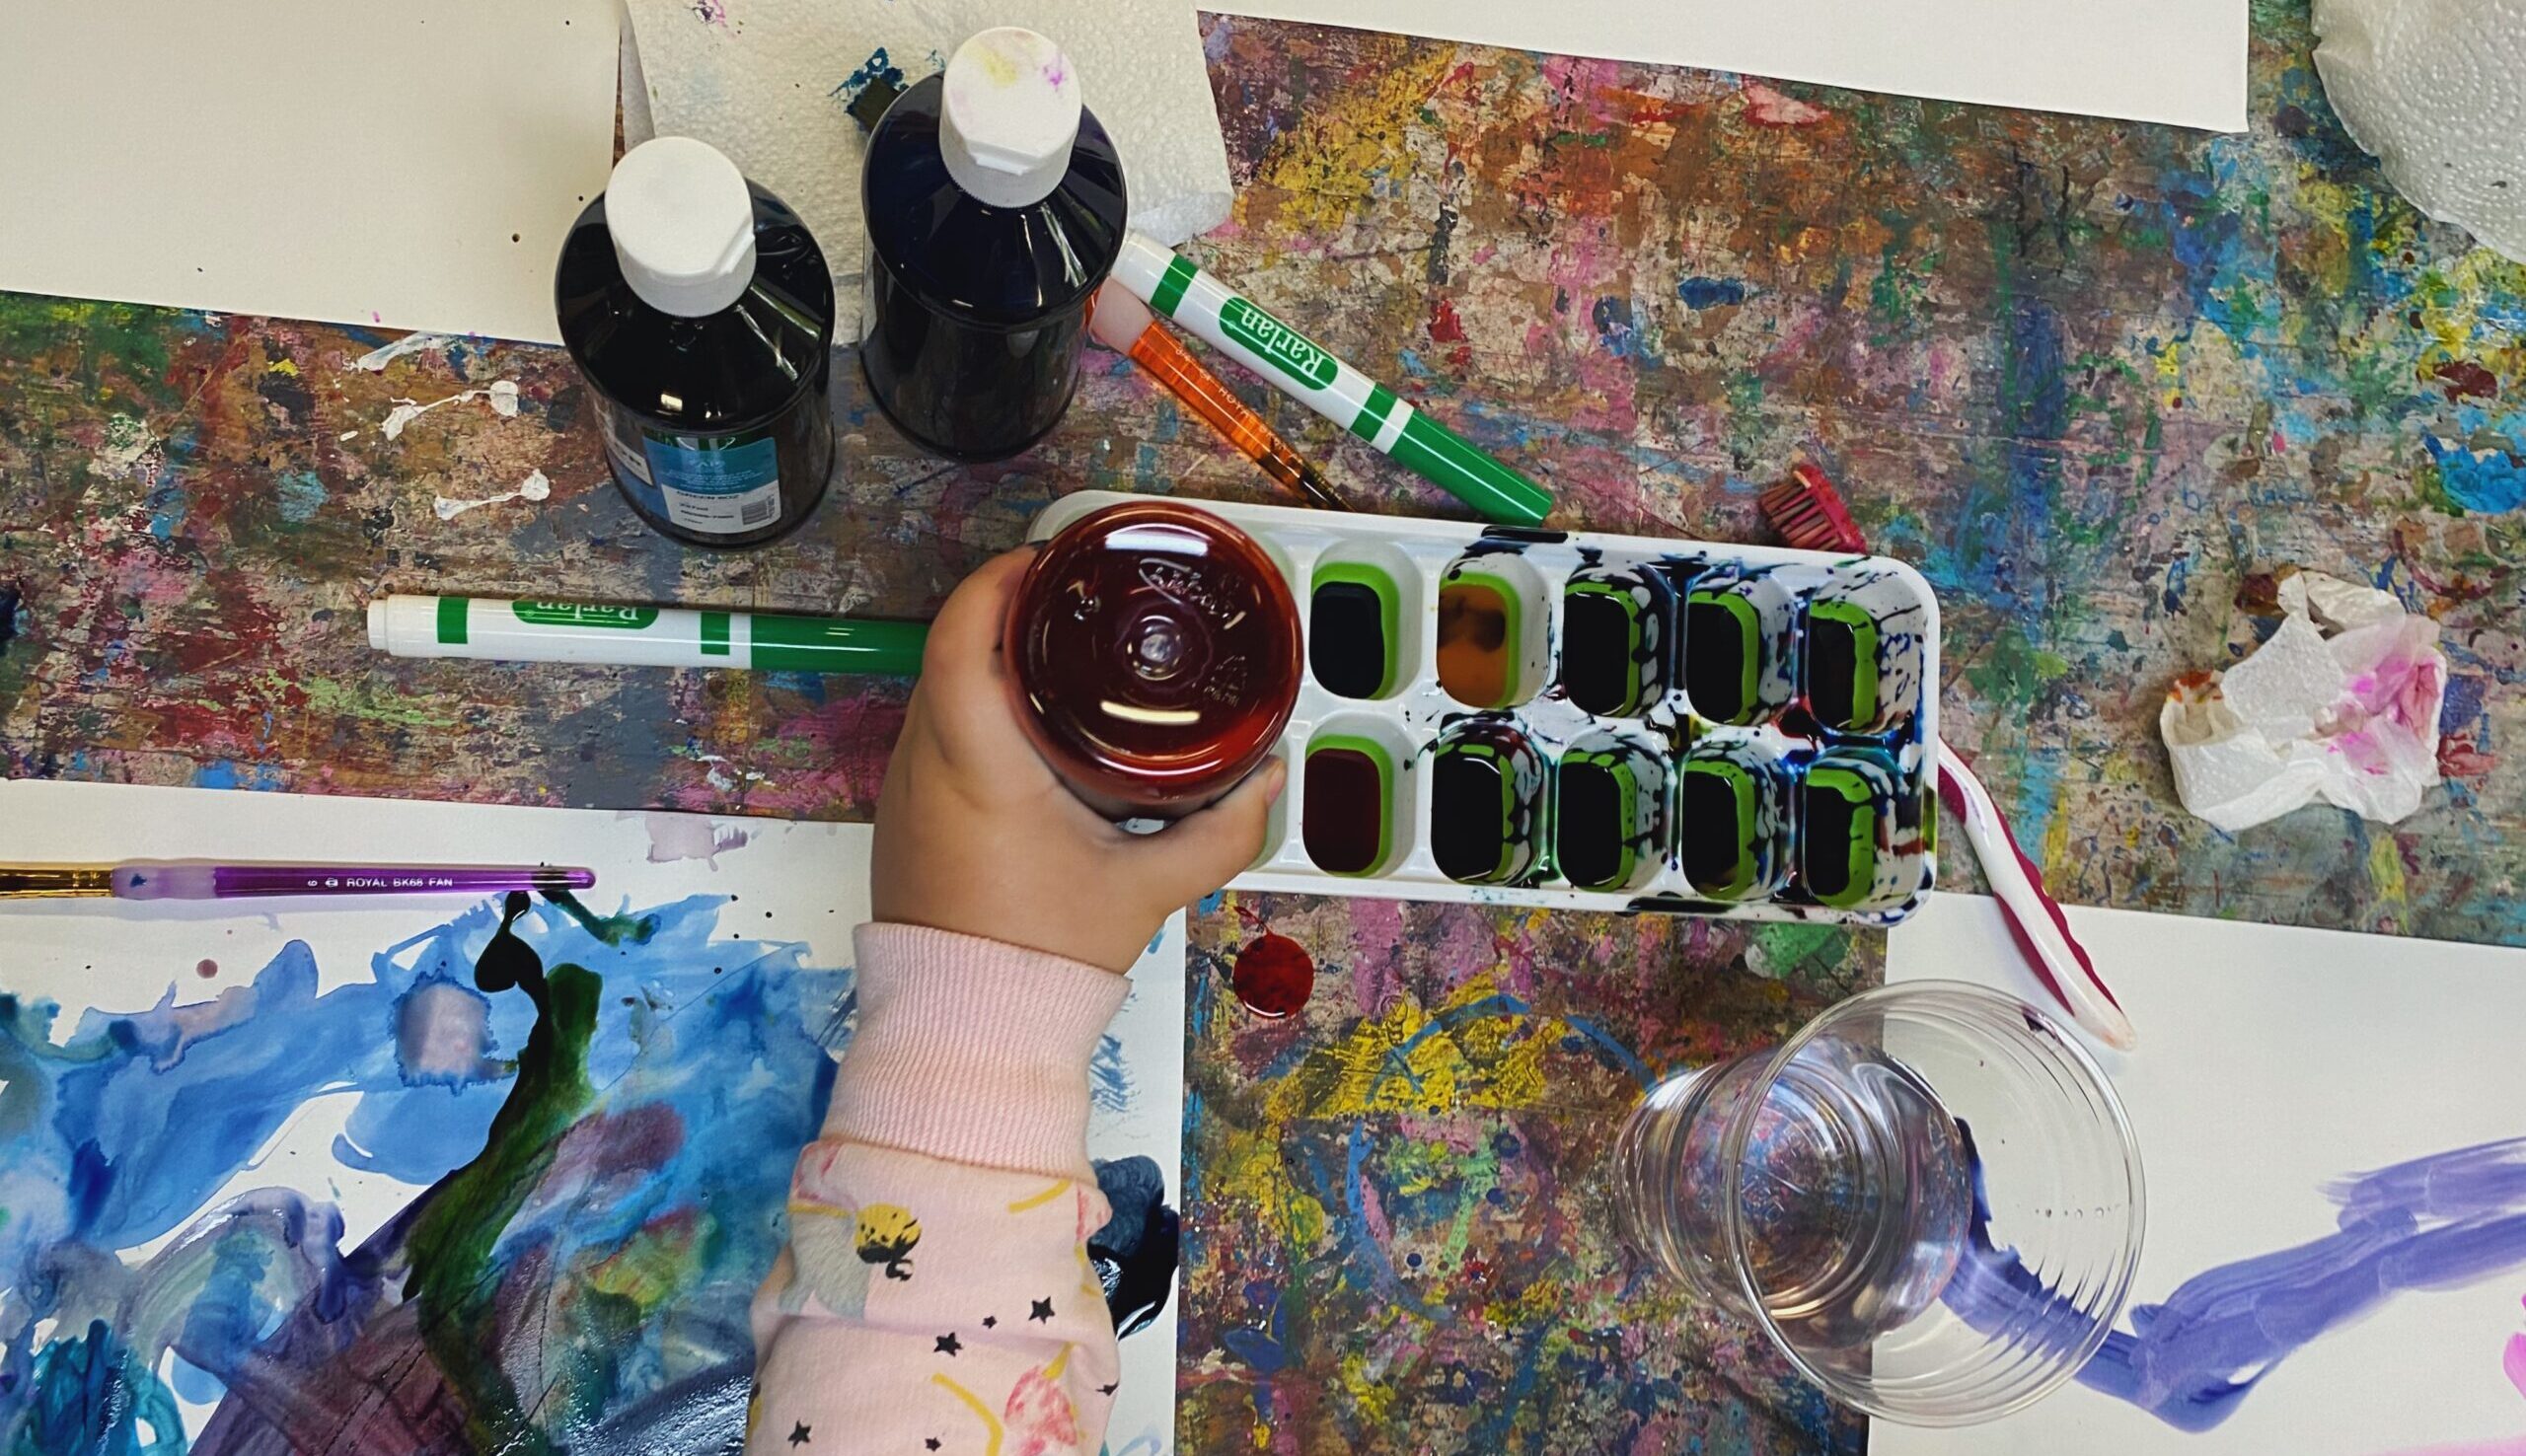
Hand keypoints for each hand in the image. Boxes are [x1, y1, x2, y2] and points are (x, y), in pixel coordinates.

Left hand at [872, 548, 1286, 972]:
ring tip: (1056, 651)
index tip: (1044, 562)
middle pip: (949, 653)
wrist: (968, 1026)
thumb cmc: (1045, 956)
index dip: (994, 585)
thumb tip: (1267, 776)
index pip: (959, 642)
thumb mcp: (1148, 889)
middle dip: (1004, 613)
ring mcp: (903, 790)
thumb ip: (1219, 831)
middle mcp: (925, 766)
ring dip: (985, 662)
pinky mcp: (900, 816)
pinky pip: (930, 735)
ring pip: (935, 693)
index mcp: (979, 768)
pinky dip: (970, 710)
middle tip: (1071, 599)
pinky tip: (1024, 721)